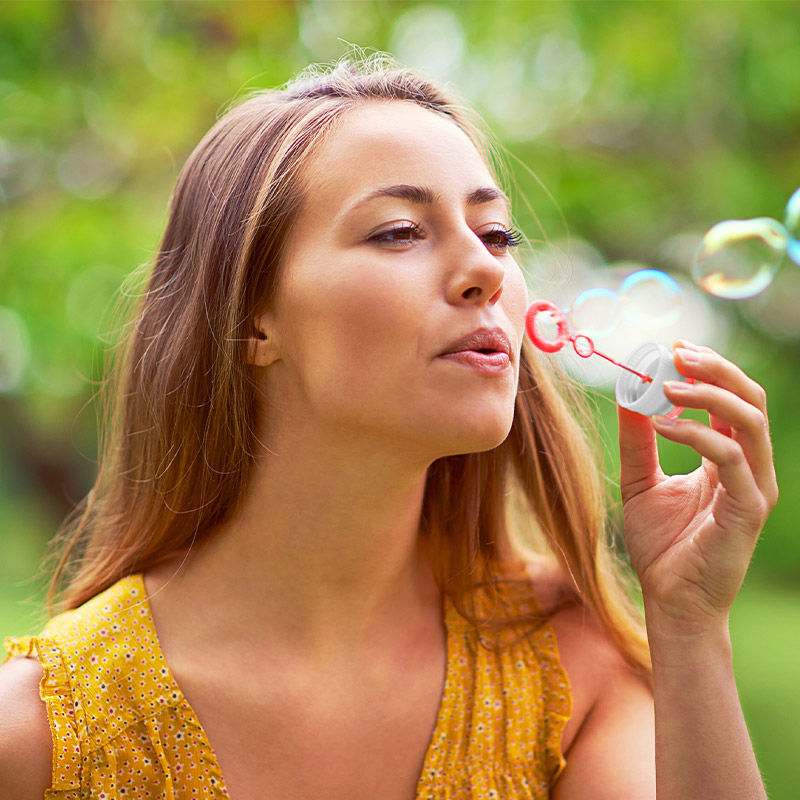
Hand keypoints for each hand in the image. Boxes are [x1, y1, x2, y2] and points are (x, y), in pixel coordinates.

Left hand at [617, 341, 777, 635]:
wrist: (671, 600)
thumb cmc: (662, 544)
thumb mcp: (640, 481)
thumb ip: (638, 441)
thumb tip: (627, 394)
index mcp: (729, 458)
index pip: (732, 399)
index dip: (708, 370)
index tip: (672, 350)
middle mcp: (749, 468)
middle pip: (751, 399)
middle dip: (717, 369)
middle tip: (677, 353)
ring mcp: (754, 488)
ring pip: (749, 421)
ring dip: (708, 394)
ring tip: (666, 386)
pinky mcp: (748, 509)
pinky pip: (729, 458)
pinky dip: (697, 434)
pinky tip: (663, 425)